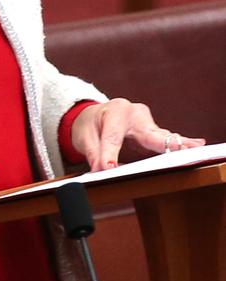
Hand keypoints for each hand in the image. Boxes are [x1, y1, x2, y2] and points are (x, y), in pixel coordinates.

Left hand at [70, 98, 204, 171]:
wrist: (95, 116)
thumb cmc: (90, 124)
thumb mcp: (84, 136)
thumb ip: (92, 153)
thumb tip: (98, 170)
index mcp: (116, 111)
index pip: (113, 136)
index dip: (110, 153)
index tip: (108, 168)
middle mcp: (136, 113)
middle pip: (149, 132)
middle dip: (163, 142)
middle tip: (178, 148)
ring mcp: (148, 123)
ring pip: (163, 137)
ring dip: (178, 145)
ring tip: (195, 148)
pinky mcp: (154, 133)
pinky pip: (166, 141)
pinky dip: (179, 145)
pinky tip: (196, 146)